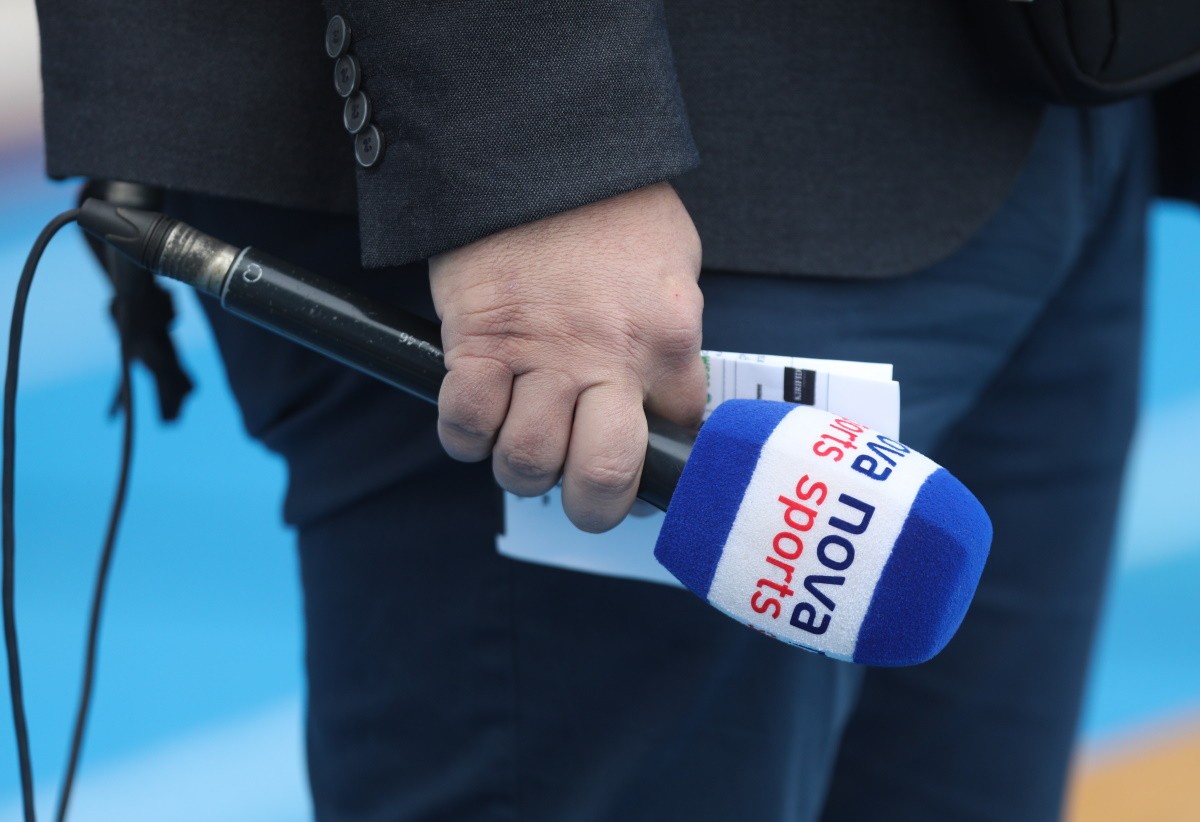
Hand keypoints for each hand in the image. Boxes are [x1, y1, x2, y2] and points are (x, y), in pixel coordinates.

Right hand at [429, 182, 705, 531]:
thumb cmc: (610, 202)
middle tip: (581, 491)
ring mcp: (539, 356)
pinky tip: (480, 418)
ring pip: (526, 461)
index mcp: (667, 339)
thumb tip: (667, 396)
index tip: (648, 461)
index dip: (665, 458)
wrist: (536, 145)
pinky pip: (465, 424)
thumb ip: (671, 335)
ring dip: (523, 469)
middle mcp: (607, 359)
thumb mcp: (673, 262)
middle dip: (593, 505)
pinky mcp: (477, 343)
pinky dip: (467, 436)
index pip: (682, 433)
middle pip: (602, 477)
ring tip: (525, 445)